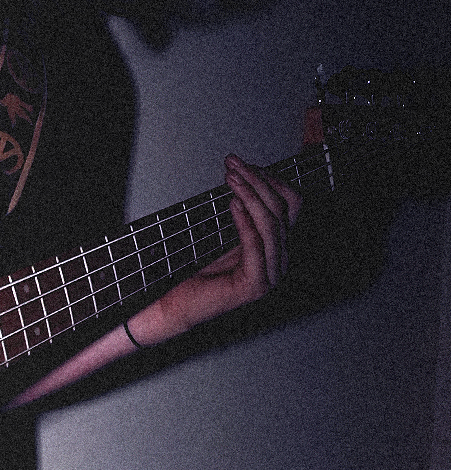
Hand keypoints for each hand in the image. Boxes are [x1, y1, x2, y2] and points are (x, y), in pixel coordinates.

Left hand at [134, 155, 300, 343]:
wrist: (180, 306)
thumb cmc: (201, 274)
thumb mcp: (231, 238)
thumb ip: (247, 217)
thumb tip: (250, 178)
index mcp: (278, 249)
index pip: (289, 205)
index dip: (269, 180)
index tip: (245, 164)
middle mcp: (280, 262)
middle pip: (282, 210)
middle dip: (257, 180)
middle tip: (234, 164)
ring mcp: (271, 276)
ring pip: (271, 223)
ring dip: (250, 194)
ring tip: (231, 178)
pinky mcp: (255, 286)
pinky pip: (255, 244)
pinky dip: (245, 220)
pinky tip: (233, 203)